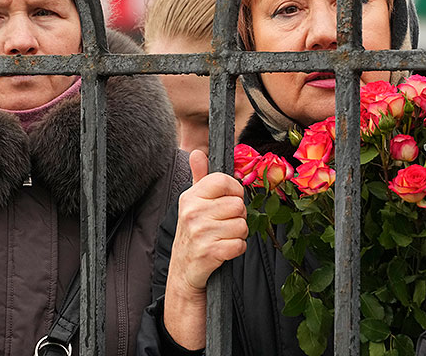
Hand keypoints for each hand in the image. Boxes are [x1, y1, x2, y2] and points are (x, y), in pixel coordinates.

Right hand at [163, 150, 246, 348]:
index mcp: (190, 197)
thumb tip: (196, 152)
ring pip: (242, 225)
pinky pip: (240, 244)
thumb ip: (198, 177)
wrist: (184, 273)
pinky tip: (224, 252)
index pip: (225, 181)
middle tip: (223, 226)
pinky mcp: (209, 253)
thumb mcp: (192, 204)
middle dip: (237, 217)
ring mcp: (200, 233)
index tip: (228, 202)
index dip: (234, 192)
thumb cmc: (194, 234)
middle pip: (238, 205)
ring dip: (238, 235)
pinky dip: (237, 250)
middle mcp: (192, 212)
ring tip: (223, 239)